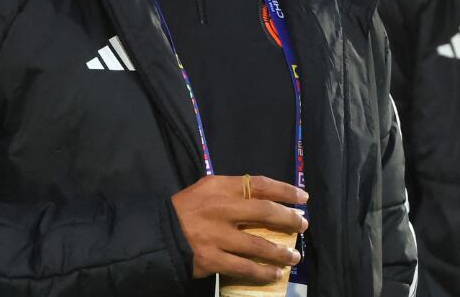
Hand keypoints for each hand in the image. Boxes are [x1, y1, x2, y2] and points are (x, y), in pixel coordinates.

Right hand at [171, 175, 309, 280]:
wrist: (157, 232)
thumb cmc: (185, 209)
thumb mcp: (205, 189)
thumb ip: (231, 190)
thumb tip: (263, 196)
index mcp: (220, 187)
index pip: (260, 184)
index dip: (285, 190)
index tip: (303, 198)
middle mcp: (221, 208)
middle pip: (265, 211)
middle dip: (289, 219)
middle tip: (302, 225)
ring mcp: (217, 235)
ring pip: (258, 244)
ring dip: (281, 252)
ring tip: (295, 257)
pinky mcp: (212, 259)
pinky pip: (244, 267)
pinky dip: (263, 272)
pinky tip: (275, 274)